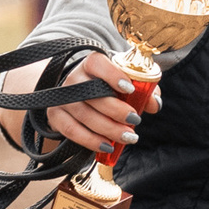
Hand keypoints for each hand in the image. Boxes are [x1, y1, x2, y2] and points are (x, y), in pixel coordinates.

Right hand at [44, 52, 158, 153]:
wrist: (77, 96)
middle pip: (92, 93)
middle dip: (116, 110)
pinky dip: (90, 140)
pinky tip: (107, 146)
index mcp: (92, 64)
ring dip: (108, 129)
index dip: (112, 75)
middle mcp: (74, 78)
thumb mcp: (126, 83)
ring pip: (84, 114)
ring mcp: (62, 97)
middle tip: (135, 120)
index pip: (97, 63)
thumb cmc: (108, 88)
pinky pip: (72, 130)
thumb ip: (144, 90)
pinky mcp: (55, 115)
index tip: (130, 89)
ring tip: (128, 137)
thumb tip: (154, 103)